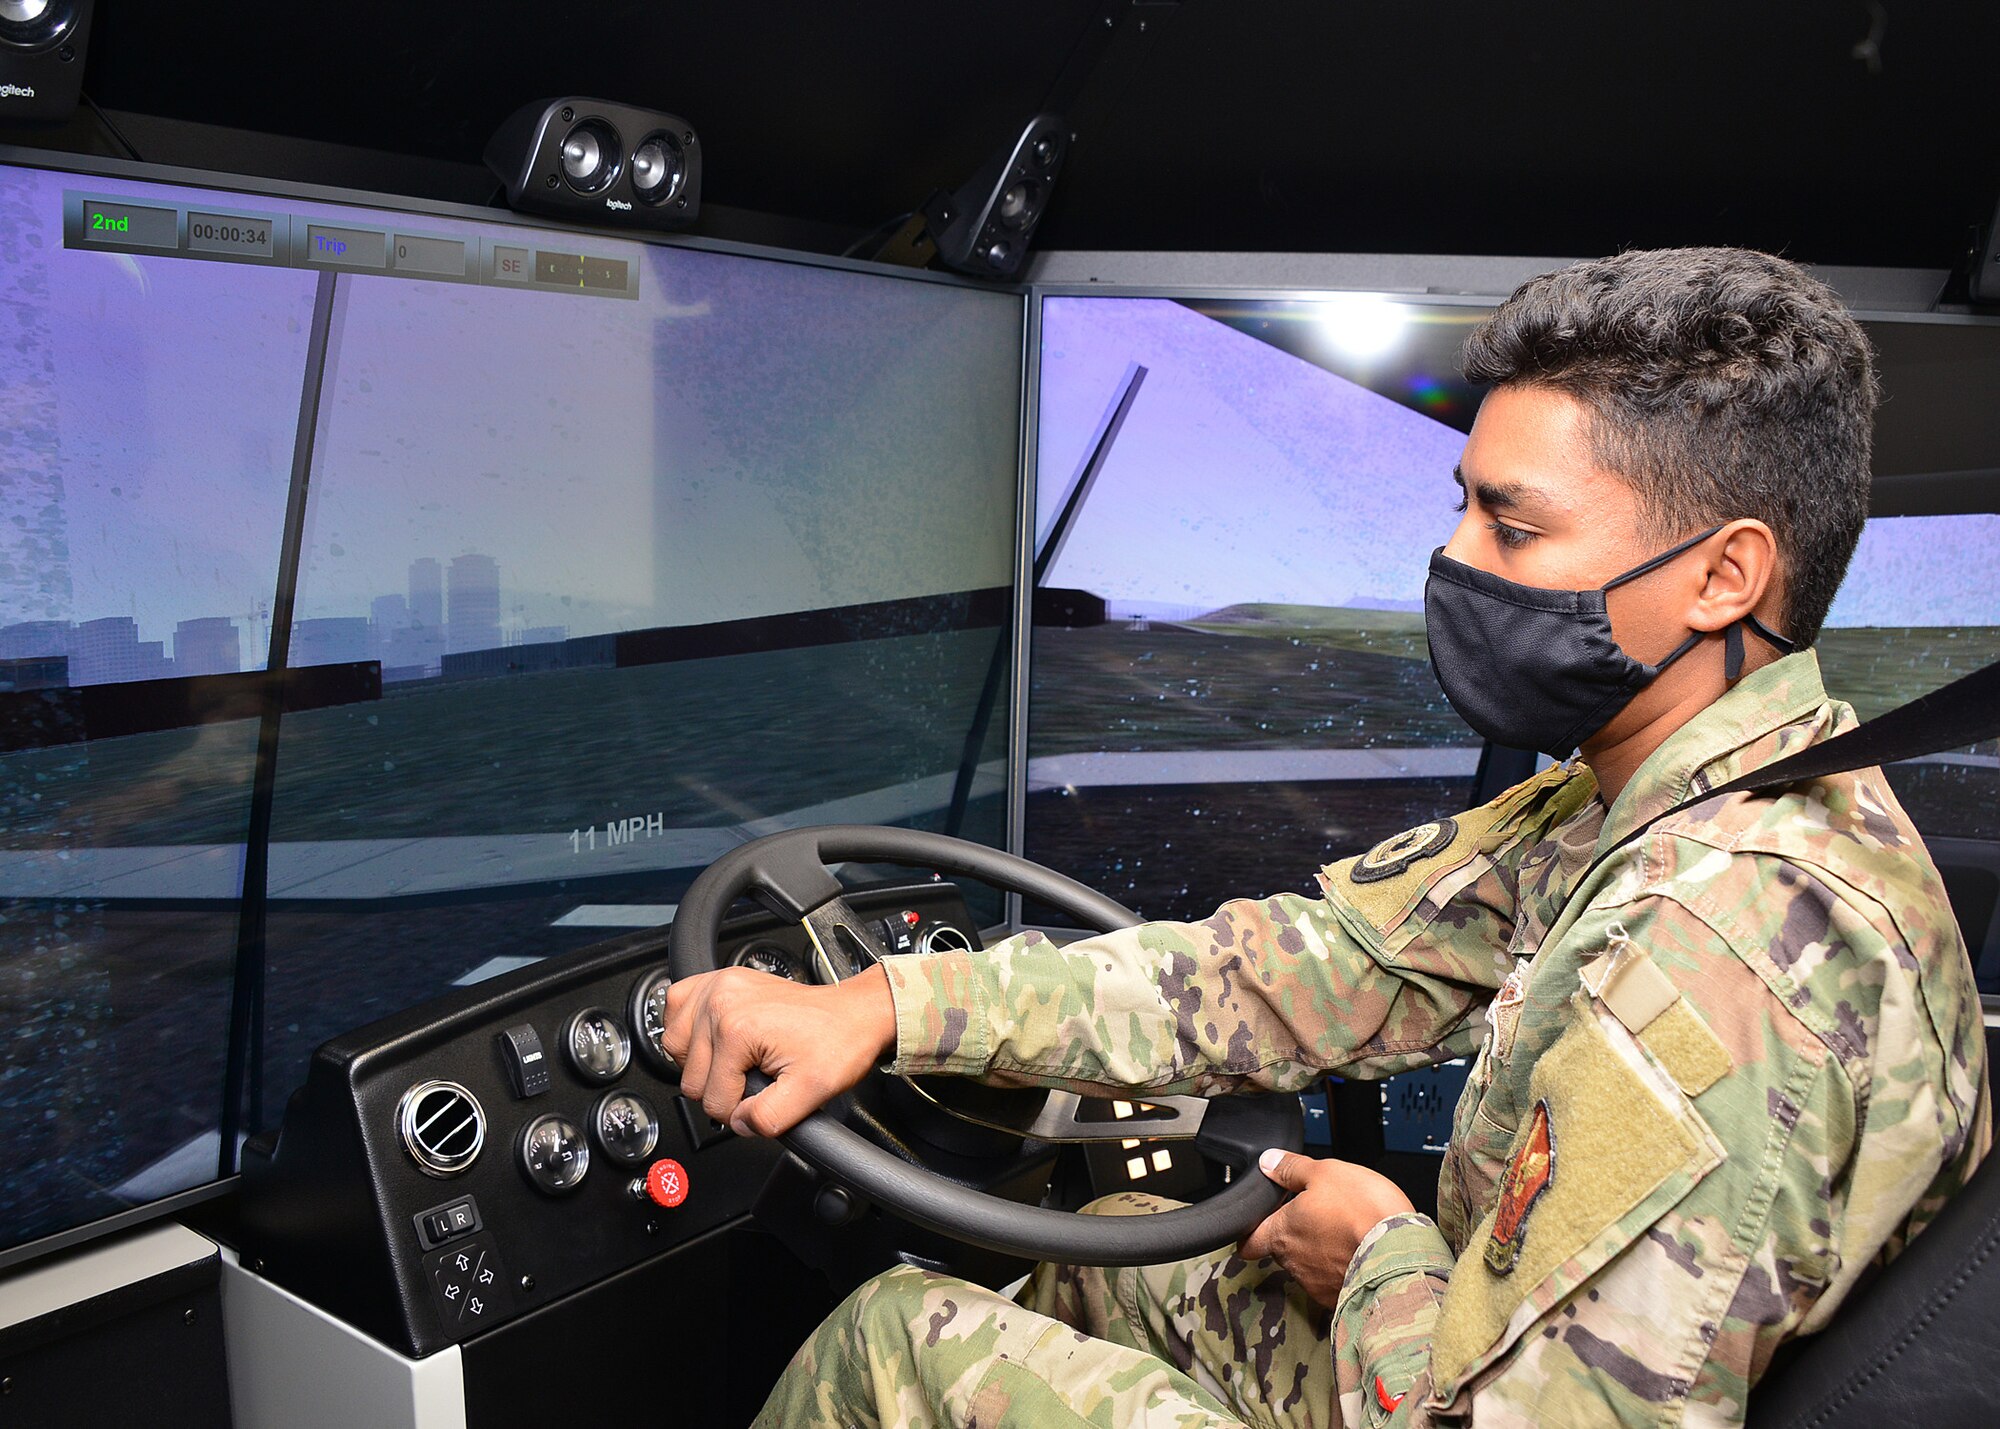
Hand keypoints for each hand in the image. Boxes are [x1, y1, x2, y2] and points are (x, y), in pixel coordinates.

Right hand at [663, 963, 896, 1137]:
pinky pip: (677, 1007)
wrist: (854, 1013)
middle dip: (723, 1088)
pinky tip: (714, 1039)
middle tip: (756, 1078)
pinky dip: (688, 1028)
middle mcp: (721, 1001)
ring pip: (675, 1047)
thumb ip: (767, 1118)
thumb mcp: (811, 1092)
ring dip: (701, 1062)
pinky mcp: (718, 979)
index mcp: (737, 1027)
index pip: (712, 1099)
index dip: (739, 1110)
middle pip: (690, 1076)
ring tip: (737, 1061)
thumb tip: (738, 1123)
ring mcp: (718, 985)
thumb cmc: (839, 1042)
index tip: (764, 1098)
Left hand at [1238, 1149, 1415, 1308]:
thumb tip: (1268, 1161)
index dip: (1250, 1233)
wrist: (1400, 1254)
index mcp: (1282, 1232)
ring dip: (1320, 1252)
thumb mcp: (1325, 1173)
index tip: (1257, 1226)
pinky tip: (1357, 1253)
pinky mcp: (1339, 1298)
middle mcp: (1293, 1263)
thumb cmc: (1363, 1212)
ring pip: (1308, 1265)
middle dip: (1295, 1235)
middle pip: (1282, 1250)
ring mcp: (1316, 1283)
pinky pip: (1333, 1281)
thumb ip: (1291, 1168)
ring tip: (1344, 1233)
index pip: (1248, 1242)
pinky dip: (1341, 1268)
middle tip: (1318, 1217)